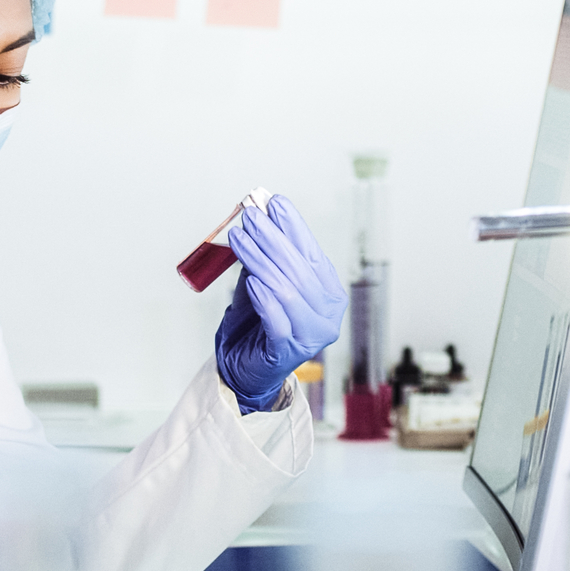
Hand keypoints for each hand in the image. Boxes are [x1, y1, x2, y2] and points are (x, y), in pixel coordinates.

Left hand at [215, 195, 345, 413]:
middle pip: (299, 269)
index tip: (274, 203)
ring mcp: (312, 334)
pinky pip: (277, 320)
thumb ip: (266, 254)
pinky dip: (264, 298)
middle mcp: (328, 313)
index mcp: (329, 292)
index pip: (312, 253)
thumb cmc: (257, 322)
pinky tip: (251, 280)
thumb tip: (260, 214)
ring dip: (260, 261)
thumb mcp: (263, 281)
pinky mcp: (289, 352)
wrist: (245, 367)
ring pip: (286, 290)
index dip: (293, 226)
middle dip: (272, 239)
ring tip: (239, 240)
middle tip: (251, 217)